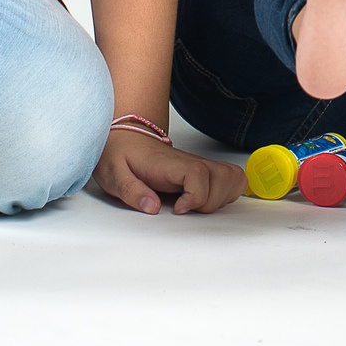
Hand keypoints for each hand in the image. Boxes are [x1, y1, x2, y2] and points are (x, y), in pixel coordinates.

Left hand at [93, 128, 246, 214]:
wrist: (126, 136)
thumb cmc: (120, 155)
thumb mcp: (113, 174)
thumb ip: (131, 191)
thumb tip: (153, 208)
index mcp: (168, 163)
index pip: (198, 174)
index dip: (195, 197)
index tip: (177, 209)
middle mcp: (190, 161)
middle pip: (223, 177)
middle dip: (211, 202)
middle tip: (186, 209)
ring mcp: (199, 164)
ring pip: (233, 176)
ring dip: (222, 197)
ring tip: (198, 206)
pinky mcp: (203, 169)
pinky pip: (232, 176)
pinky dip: (229, 191)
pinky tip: (209, 199)